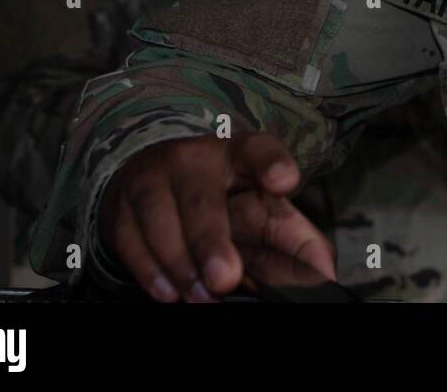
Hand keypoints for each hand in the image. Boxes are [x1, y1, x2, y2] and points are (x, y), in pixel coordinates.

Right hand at [98, 133, 334, 301]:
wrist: (152, 178)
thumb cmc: (220, 198)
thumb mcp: (261, 210)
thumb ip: (294, 239)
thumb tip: (326, 269)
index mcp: (238, 154)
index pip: (258, 150)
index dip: (272, 163)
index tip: (286, 181)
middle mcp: (193, 160)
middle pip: (201, 197)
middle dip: (211, 240)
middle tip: (226, 278)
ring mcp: (152, 179)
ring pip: (160, 219)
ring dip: (181, 264)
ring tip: (201, 295)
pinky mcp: (120, 205)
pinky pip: (129, 239)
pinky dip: (148, 269)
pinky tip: (167, 290)